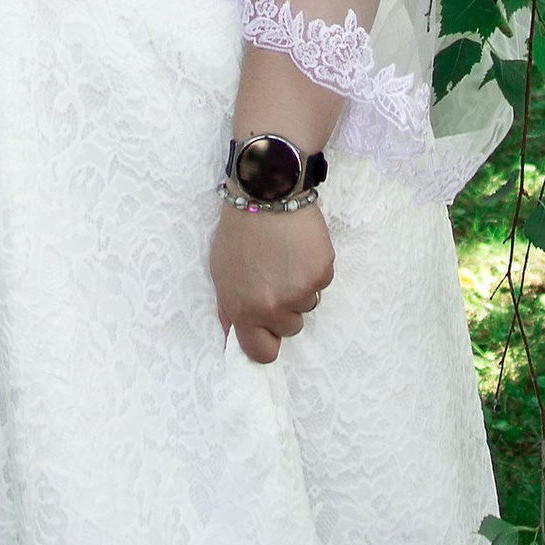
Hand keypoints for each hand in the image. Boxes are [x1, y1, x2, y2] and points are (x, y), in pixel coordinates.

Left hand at [210, 200, 332, 366]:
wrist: (265, 192)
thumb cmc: (240, 230)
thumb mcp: (221, 272)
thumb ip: (228, 308)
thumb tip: (233, 337)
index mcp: (242, 309)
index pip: (261, 352)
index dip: (267, 341)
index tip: (269, 329)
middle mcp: (271, 306)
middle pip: (290, 329)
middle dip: (285, 308)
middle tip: (275, 275)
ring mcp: (299, 291)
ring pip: (309, 305)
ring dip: (301, 287)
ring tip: (286, 257)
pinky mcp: (321, 272)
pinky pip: (323, 284)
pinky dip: (314, 269)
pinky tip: (300, 247)